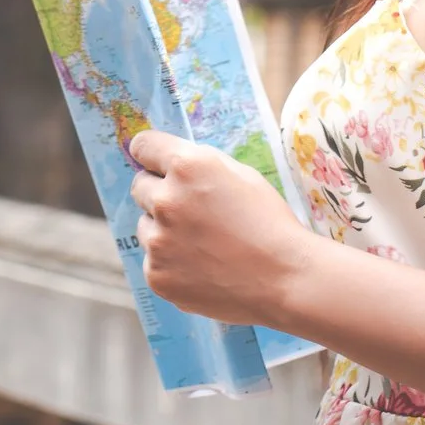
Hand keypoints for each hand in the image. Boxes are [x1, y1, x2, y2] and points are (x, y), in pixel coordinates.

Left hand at [127, 130, 314, 327]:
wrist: (284, 278)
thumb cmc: (268, 222)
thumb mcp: (240, 174)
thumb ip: (198, 164)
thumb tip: (168, 164)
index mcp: (187, 167)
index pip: (142, 146)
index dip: (151, 155)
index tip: (154, 163)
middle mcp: (166, 200)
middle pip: (140, 187)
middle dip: (159, 192)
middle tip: (191, 210)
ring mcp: (158, 242)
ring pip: (146, 226)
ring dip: (164, 230)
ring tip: (203, 244)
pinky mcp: (157, 276)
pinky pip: (154, 261)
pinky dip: (171, 263)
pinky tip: (203, 267)